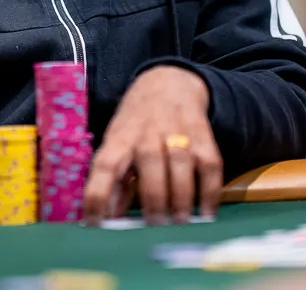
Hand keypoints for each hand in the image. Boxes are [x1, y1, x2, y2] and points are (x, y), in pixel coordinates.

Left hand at [84, 65, 220, 224]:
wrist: (169, 82)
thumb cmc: (137, 123)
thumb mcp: (119, 143)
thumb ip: (117, 180)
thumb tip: (109, 217)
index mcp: (120, 138)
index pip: (104, 165)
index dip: (98, 194)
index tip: (96, 223)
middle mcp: (146, 132)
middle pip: (149, 161)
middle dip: (154, 196)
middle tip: (156, 224)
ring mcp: (176, 130)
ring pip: (180, 161)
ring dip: (181, 194)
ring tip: (181, 221)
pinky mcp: (202, 134)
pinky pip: (209, 163)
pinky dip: (210, 189)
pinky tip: (207, 212)